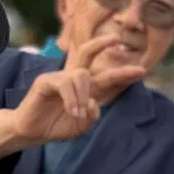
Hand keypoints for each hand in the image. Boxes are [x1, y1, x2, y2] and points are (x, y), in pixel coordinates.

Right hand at [11, 35, 145, 144]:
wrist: (32, 133)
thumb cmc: (57, 125)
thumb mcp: (81, 125)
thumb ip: (92, 115)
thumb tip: (94, 102)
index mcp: (85, 88)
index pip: (105, 76)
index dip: (122, 73)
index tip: (141, 70)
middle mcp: (72, 78)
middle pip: (87, 53)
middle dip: (102, 45)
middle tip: (117, 41)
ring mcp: (59, 77)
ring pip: (81, 74)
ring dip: (84, 95)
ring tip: (78, 114)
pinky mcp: (45, 81)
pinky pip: (65, 84)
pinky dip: (72, 99)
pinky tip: (72, 111)